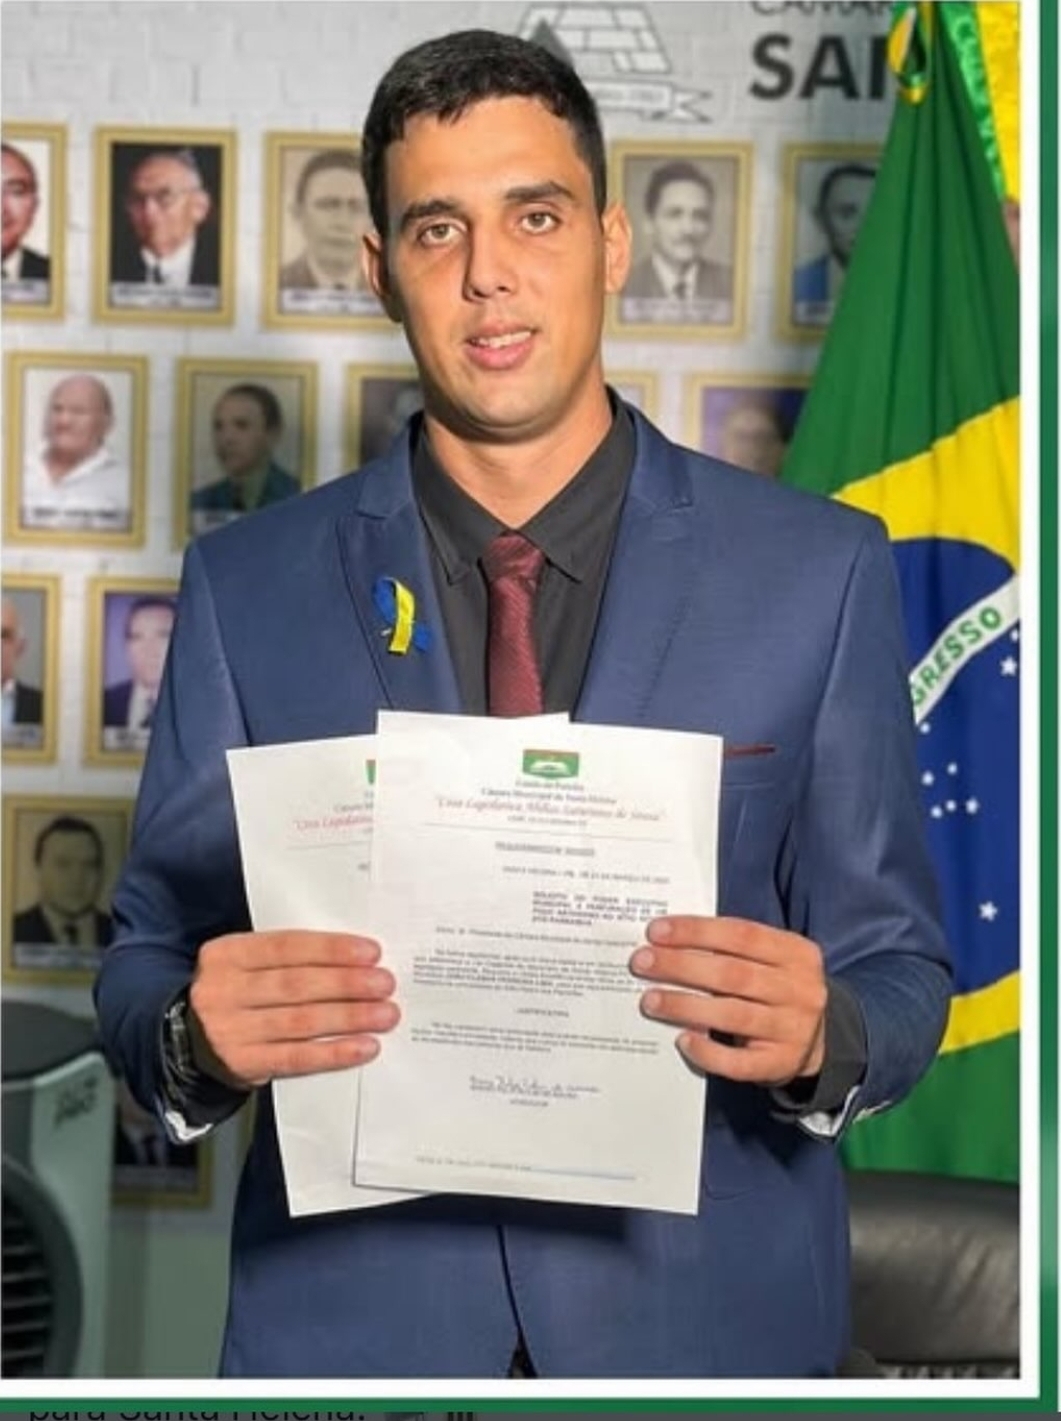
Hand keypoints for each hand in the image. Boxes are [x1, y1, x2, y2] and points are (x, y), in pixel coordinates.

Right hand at [187, 930, 398, 1089]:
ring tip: (385, 1014)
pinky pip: (296, 1059)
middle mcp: (223, 990)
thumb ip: (289, 958)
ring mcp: (230, 1030)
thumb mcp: (248, 964)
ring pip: (300, 1022)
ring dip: (349, 1018)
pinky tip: (363, 1046)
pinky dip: (334, 1053)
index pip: (286, 946)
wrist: (191, 1039)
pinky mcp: (243, 1064)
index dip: (331, 949)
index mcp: (227, 954)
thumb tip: (356, 960)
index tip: (371, 952)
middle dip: (347, 983)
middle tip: (385, 984)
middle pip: (296, 984)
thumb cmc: (238, 993)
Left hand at [629, 916, 826, 1086]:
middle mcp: (800, 990)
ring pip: (733, 1015)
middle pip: (732, 974)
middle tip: (642, 962)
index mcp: (797, 953)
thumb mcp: (770, 960)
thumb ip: (731, 949)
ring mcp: (794, 1030)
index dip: (696, 931)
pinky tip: (682, 1040)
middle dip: (681, 966)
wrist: (818, 1041)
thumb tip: (668, 942)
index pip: (742, 934)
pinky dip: (708, 1052)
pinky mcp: (780, 1064)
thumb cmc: (775, 989)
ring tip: (650, 1000)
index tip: (656, 930)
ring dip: (685, 1005)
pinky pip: (739, 1062)